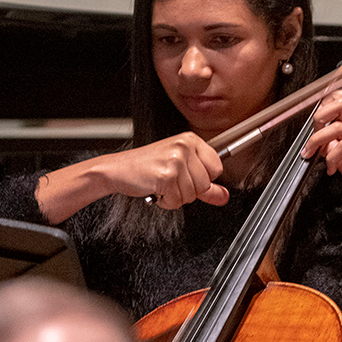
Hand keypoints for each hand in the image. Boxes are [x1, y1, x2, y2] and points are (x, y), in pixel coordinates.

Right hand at [36, 132, 228, 223]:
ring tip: (162, 184)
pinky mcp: (166, 175)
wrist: (117, 169)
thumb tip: (224, 196)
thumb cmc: (146, 167)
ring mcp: (176, 160)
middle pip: (205, 183)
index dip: (203, 179)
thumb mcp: (180, 171)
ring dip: (176, 197)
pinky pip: (177, 201)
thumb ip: (206, 185)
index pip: (217, 167)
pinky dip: (166, 202)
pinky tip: (156, 189)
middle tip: (170, 182)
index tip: (187, 177)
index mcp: (191, 140)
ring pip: (192, 194)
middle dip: (188, 190)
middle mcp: (185, 146)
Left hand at [301, 90, 341, 226]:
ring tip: (314, 155)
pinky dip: (331, 157)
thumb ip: (338, 155)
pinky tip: (332, 169)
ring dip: (318, 140)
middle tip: (311, 138)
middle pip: (340, 104)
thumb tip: (322, 146)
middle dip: (319, 117)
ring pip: (338, 125)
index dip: (325, 109)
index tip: (314, 128)